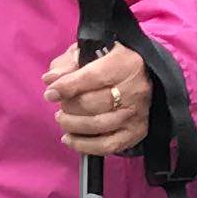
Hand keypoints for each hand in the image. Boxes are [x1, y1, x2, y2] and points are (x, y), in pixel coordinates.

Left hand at [43, 41, 148, 158]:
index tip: (50, 93)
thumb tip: (50, 79)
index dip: (67, 87)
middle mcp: (133, 90)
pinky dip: (83, 145)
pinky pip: (107, 145)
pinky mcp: (136, 132)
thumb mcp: (90, 52)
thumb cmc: (111, 61)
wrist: (145, 75)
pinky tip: (69, 139)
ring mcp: (136, 114)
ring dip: (72, 125)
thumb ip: (68, 63)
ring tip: (62, 118)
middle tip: (61, 105)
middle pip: (92, 104)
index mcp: (123, 64)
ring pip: (97, 125)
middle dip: (68, 107)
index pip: (92, 77)